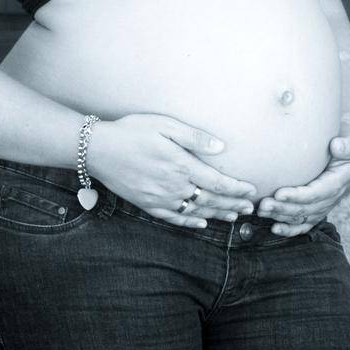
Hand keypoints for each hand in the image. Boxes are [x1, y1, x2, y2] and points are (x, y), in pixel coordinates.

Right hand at [85, 113, 257, 230]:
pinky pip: (173, 218)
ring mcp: (160, 199)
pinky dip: (190, 223)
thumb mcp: (165, 126)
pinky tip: (201, 223)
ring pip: (195, 211)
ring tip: (234, 216)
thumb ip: (194, 138)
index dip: (237, 189)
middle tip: (251, 208)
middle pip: (210, 200)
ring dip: (217, 214)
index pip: (217, 183)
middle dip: (233, 204)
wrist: (97, 150)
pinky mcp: (147, 204)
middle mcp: (173, 186)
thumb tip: (221, 147)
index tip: (252, 191)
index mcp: (181, 166)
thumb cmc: (132, 131)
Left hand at [256, 135, 349, 236]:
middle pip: (303, 209)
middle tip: (263, 204)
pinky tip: (274, 228)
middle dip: (282, 208)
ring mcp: (321, 209)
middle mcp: (328, 200)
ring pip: (299, 218)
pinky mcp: (315, 213)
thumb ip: (347, 147)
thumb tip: (336, 145)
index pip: (315, 194)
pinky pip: (302, 225)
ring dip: (280, 216)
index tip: (279, 193)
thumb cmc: (349, 154)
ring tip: (261, 211)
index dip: (297, 196)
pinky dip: (289, 230)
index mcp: (336, 185)